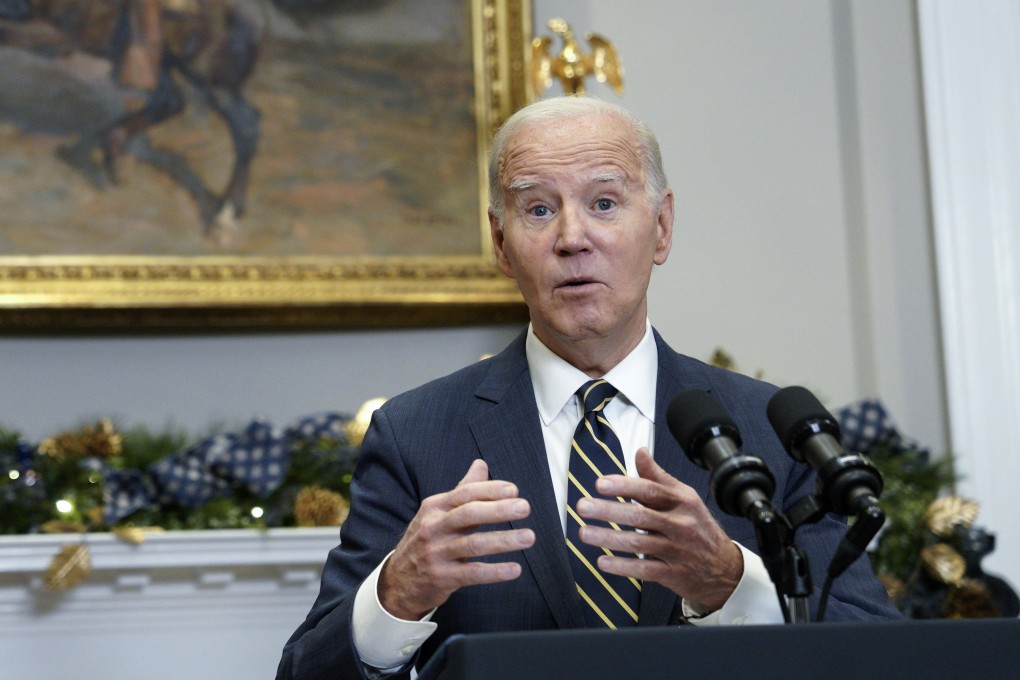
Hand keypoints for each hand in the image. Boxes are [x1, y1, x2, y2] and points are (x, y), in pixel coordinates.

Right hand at [378, 459, 535, 619]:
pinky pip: (472, 573)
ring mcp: (436, 553)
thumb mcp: (437, 512)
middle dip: (499, 510)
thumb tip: (481, 464)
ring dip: (503, 540)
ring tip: (528, 537)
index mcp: (435, 507)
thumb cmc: (425, 541)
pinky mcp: (442, 578)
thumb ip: (462, 489)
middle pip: (469, 514)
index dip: (490, 490)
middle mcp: (433, 528)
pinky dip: (495, 572)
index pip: (465, 494)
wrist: (397, 580)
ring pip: (473, 544)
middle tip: (524, 508)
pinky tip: (515, 569)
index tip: (513, 490)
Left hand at [576, 448, 741, 610]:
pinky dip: (622, 567)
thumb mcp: (684, 497)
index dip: (624, 486)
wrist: (724, 568)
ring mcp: (677, 550)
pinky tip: (602, 562)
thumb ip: (658, 477)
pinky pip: (644, 570)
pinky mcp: (673, 574)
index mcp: (682, 501)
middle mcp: (680, 524)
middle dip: (608, 510)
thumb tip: (640, 452)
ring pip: (638, 543)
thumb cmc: (698, 527)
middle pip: (640, 516)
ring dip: (608, 538)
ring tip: (583, 533)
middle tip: (583, 506)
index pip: (650, 490)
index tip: (600, 483)